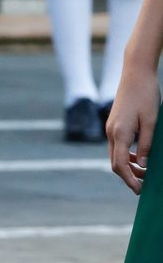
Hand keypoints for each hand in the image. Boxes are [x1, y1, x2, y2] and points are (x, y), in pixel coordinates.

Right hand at [107, 63, 160, 193]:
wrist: (135, 72)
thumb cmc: (146, 95)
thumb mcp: (151, 122)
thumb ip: (146, 145)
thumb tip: (143, 165)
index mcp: (119, 134)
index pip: (120, 165)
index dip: (129, 180)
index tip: (139, 190)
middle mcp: (111, 133)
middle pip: (115, 163)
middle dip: (128, 176)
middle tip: (143, 186)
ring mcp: (111, 128)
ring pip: (116, 155)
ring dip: (128, 166)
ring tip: (144, 173)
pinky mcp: (114, 124)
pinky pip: (118, 146)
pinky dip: (127, 155)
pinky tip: (139, 157)